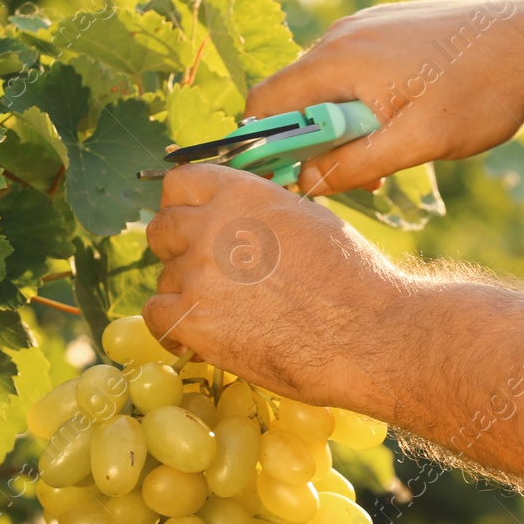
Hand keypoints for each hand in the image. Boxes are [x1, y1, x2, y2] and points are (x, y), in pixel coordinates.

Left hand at [141, 164, 404, 411]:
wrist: (367, 334)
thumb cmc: (353, 281)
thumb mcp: (307, 220)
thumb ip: (260, 212)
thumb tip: (239, 219)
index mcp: (241, 193)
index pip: (179, 183)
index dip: (183, 206)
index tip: (194, 225)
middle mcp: (211, 225)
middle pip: (162, 230)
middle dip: (180, 252)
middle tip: (210, 276)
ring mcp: (198, 273)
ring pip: (165, 279)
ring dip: (187, 295)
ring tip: (227, 315)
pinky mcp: (194, 320)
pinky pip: (156, 318)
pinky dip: (173, 331)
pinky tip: (199, 340)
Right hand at [245, 0, 523, 195]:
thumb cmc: (478, 93)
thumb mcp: (416, 144)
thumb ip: (355, 166)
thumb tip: (306, 185)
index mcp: (338, 61)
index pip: (265, 103)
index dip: (264, 146)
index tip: (285, 181)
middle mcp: (342, 36)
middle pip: (294, 97)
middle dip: (310, 142)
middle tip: (352, 179)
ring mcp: (366, 27)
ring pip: (327, 86)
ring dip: (341, 126)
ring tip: (386, 154)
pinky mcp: (388, 28)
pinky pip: (354, 71)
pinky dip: (361, 103)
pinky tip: (401, 124)